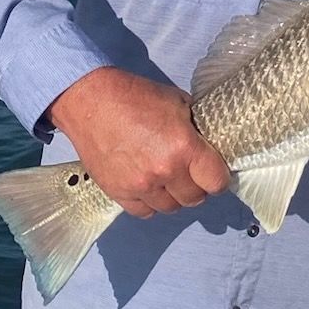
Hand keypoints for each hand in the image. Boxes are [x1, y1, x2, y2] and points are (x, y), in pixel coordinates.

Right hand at [46, 66, 229, 216]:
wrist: (90, 100)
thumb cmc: (135, 96)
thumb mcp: (177, 102)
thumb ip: (196, 127)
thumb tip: (208, 143)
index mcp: (184, 147)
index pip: (217, 182)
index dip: (219, 178)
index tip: (214, 173)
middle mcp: (164, 171)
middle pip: (194, 199)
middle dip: (197, 187)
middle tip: (190, 174)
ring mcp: (140, 185)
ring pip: (170, 208)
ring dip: (173, 196)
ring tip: (167, 179)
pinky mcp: (118, 192)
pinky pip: (144, 212)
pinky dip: (149, 202)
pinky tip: (148, 186)